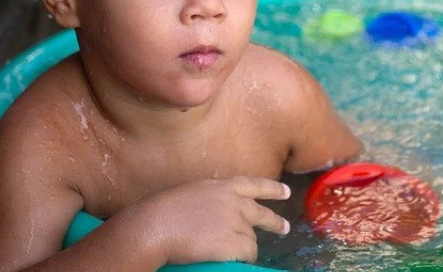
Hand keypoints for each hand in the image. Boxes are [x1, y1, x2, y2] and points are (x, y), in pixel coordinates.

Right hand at [133, 176, 291, 265]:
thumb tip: (220, 209)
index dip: (272, 189)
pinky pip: (248, 253)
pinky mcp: (234, 242)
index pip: (254, 184)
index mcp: (223, 186)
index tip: (286, 192)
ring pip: (252, 238)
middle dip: (275, 222)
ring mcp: (235, 222)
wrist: (156, 226)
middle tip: (284, 228)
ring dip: (245, 245)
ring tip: (230, 251)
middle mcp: (234, 202)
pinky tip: (234, 259)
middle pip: (261, 213)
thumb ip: (212, 198)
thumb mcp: (194, 192)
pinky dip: (244, 258)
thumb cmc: (165, 210)